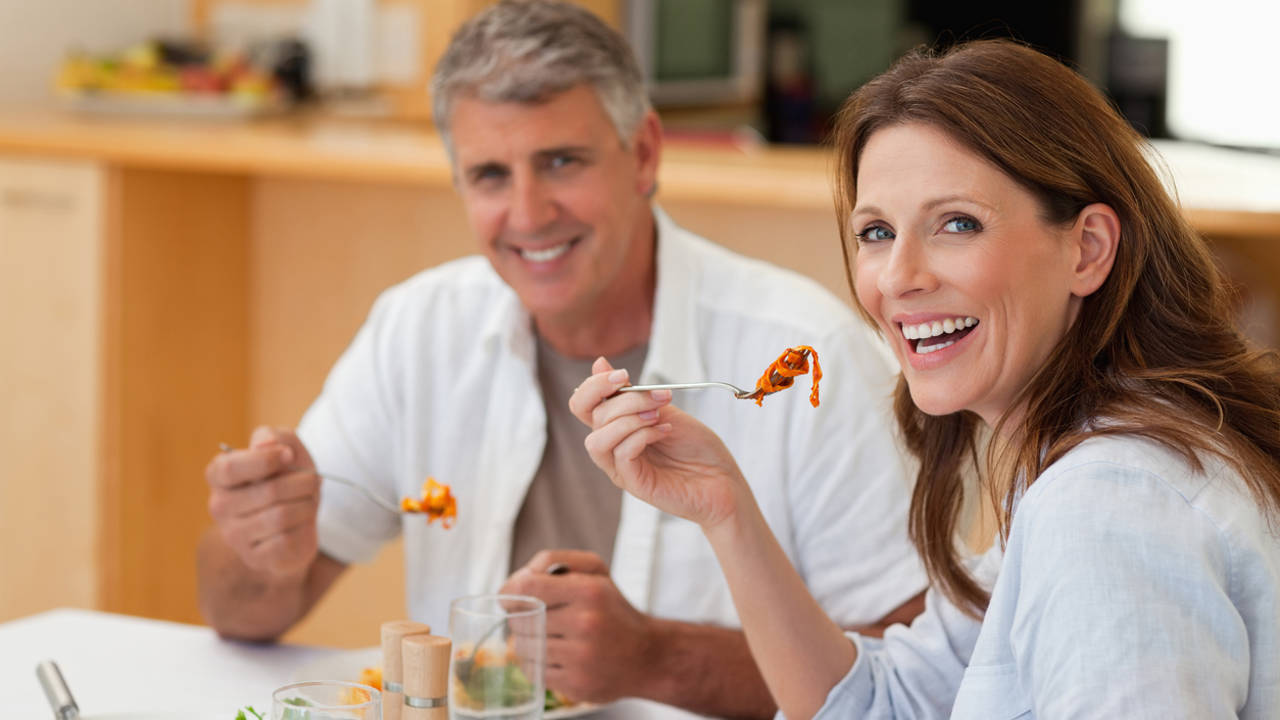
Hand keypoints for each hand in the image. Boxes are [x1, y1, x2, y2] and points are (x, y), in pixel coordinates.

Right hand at [205, 426, 319, 578]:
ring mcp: (234, 535)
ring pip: (281, 517)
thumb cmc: (288, 478)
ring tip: (309, 501)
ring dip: (307, 505)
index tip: (289, 455)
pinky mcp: (254, 557)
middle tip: (312, 481)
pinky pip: (286, 541)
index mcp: (219, 476)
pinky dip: (304, 529)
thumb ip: (273, 437)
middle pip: (268, 491)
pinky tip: (301, 525)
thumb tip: (263, 445)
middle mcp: (219, 506)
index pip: (230, 468)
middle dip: (302, 483)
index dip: (265, 460)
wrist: (300, 518)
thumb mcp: (286, 448)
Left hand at [500, 550, 654, 703]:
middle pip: (520, 619)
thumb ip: (556, 561)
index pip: (526, 587)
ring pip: (524, 648)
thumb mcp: (596, 572)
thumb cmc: (613, 610)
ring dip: (528, 642)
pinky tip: (554, 657)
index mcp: (589, 591)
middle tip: (537, 618)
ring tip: (549, 638)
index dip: (509, 592)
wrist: (648, 656)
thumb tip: (518, 578)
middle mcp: (585, 623)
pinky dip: (537, 664)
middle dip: (521, 618)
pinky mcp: (576, 684)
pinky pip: (533, 672)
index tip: (510, 597)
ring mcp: (581, 657)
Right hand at [569, 357, 747, 529]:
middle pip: (592, 416)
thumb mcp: (665, 408)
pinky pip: (621, 455)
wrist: (724, 481)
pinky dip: (641, 436)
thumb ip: (634, 392)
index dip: (594, 385)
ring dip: (628, 419)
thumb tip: (599, 362)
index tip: (623, 375)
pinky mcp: (634, 483)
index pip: (583, 404)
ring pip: (597, 439)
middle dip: (625, 399)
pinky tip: (664, 432)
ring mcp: (621, 468)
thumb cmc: (697, 447)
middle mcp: (614, 447)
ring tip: (658, 416)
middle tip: (659, 397)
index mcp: (617, 427)